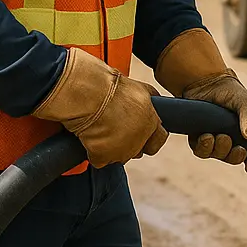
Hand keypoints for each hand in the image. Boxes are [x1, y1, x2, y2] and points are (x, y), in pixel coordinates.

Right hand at [33, 49, 167, 167]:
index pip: (159, 139)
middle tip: (117, 128)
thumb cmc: (110, 87)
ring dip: (113, 147)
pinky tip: (91, 137)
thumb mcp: (141, 89)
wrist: (87, 93)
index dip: (149, 136)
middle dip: (130, 142)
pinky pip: (100, 160)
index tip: (141, 132)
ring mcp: (121, 150)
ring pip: (120, 156)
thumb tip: (157, 104)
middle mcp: (139, 139)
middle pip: (138, 149)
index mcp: (150, 122)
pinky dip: (95, 152)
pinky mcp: (102, 156)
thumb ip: (152, 102)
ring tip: (102, 129)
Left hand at [182, 70, 246, 174]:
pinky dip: (205, 146)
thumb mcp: (245, 102)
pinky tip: (206, 136)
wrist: (207, 82)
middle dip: (235, 156)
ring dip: (220, 150)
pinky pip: (200, 151)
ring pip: (217, 155)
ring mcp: (214, 140)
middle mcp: (231, 140)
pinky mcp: (198, 137)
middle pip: (234, 159)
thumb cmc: (231, 92)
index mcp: (246, 135)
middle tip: (237, 147)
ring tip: (220, 137)